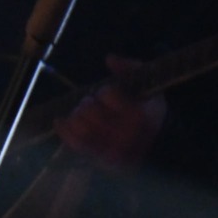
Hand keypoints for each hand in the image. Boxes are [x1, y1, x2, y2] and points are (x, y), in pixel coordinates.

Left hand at [54, 55, 165, 169]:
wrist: (156, 143)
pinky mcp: (99, 158)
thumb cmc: (147, 109)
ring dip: (77, 115)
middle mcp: (127, 134)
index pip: (110, 96)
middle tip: (93, 103)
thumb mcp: (147, 85)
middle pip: (91, 111)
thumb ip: (130, 68)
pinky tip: (61, 120)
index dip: (106, 92)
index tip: (107, 93)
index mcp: (142, 115)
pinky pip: (74, 143)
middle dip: (88, 103)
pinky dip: (64, 130)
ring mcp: (112, 149)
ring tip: (82, 113)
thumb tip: (110, 59)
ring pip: (81, 127)